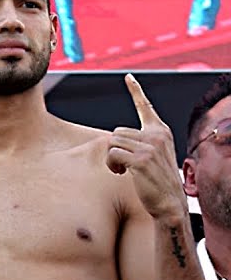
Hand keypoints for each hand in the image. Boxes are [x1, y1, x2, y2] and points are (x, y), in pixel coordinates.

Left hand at [106, 74, 185, 221]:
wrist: (168, 202)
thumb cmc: (156, 181)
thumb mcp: (153, 156)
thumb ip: (141, 142)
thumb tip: (115, 139)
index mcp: (161, 131)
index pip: (145, 107)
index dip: (135, 91)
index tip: (128, 77)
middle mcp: (157, 135)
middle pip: (117, 131)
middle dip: (115, 149)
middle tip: (123, 165)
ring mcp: (150, 146)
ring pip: (112, 142)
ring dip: (112, 158)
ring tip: (123, 170)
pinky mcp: (141, 159)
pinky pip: (112, 154)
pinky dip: (112, 165)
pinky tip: (122, 174)